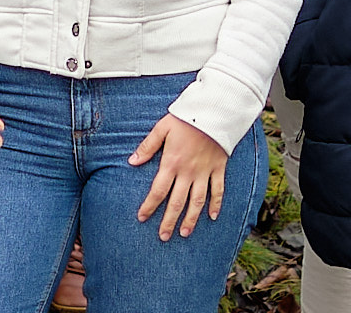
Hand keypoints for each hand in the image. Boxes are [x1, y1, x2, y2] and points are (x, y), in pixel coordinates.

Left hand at [130, 114, 227, 239]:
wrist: (214, 113)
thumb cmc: (185, 119)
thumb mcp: (162, 129)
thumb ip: (147, 146)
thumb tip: (132, 162)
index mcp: (172, 163)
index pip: (158, 191)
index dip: (149, 206)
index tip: (142, 218)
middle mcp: (188, 172)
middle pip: (177, 202)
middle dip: (169, 221)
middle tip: (163, 237)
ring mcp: (205, 172)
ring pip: (197, 201)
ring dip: (191, 219)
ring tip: (185, 233)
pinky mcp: (218, 169)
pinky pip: (218, 190)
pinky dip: (216, 204)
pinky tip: (212, 216)